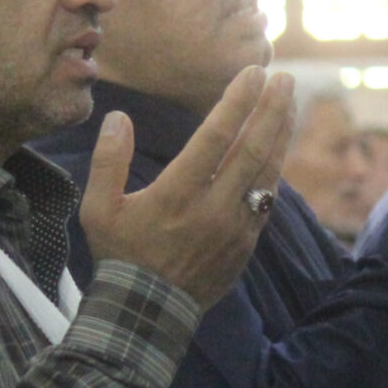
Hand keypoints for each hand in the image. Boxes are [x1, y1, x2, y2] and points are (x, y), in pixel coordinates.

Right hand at [80, 65, 295, 306]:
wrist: (146, 314)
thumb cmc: (120, 256)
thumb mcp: (98, 210)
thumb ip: (108, 161)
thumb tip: (119, 117)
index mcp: (176, 195)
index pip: (215, 137)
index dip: (237, 102)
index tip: (253, 73)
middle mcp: (212, 208)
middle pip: (251, 150)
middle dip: (270, 110)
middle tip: (285, 79)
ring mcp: (234, 229)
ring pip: (266, 174)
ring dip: (279, 136)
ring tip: (288, 105)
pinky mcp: (245, 245)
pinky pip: (266, 202)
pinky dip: (275, 172)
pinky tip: (278, 150)